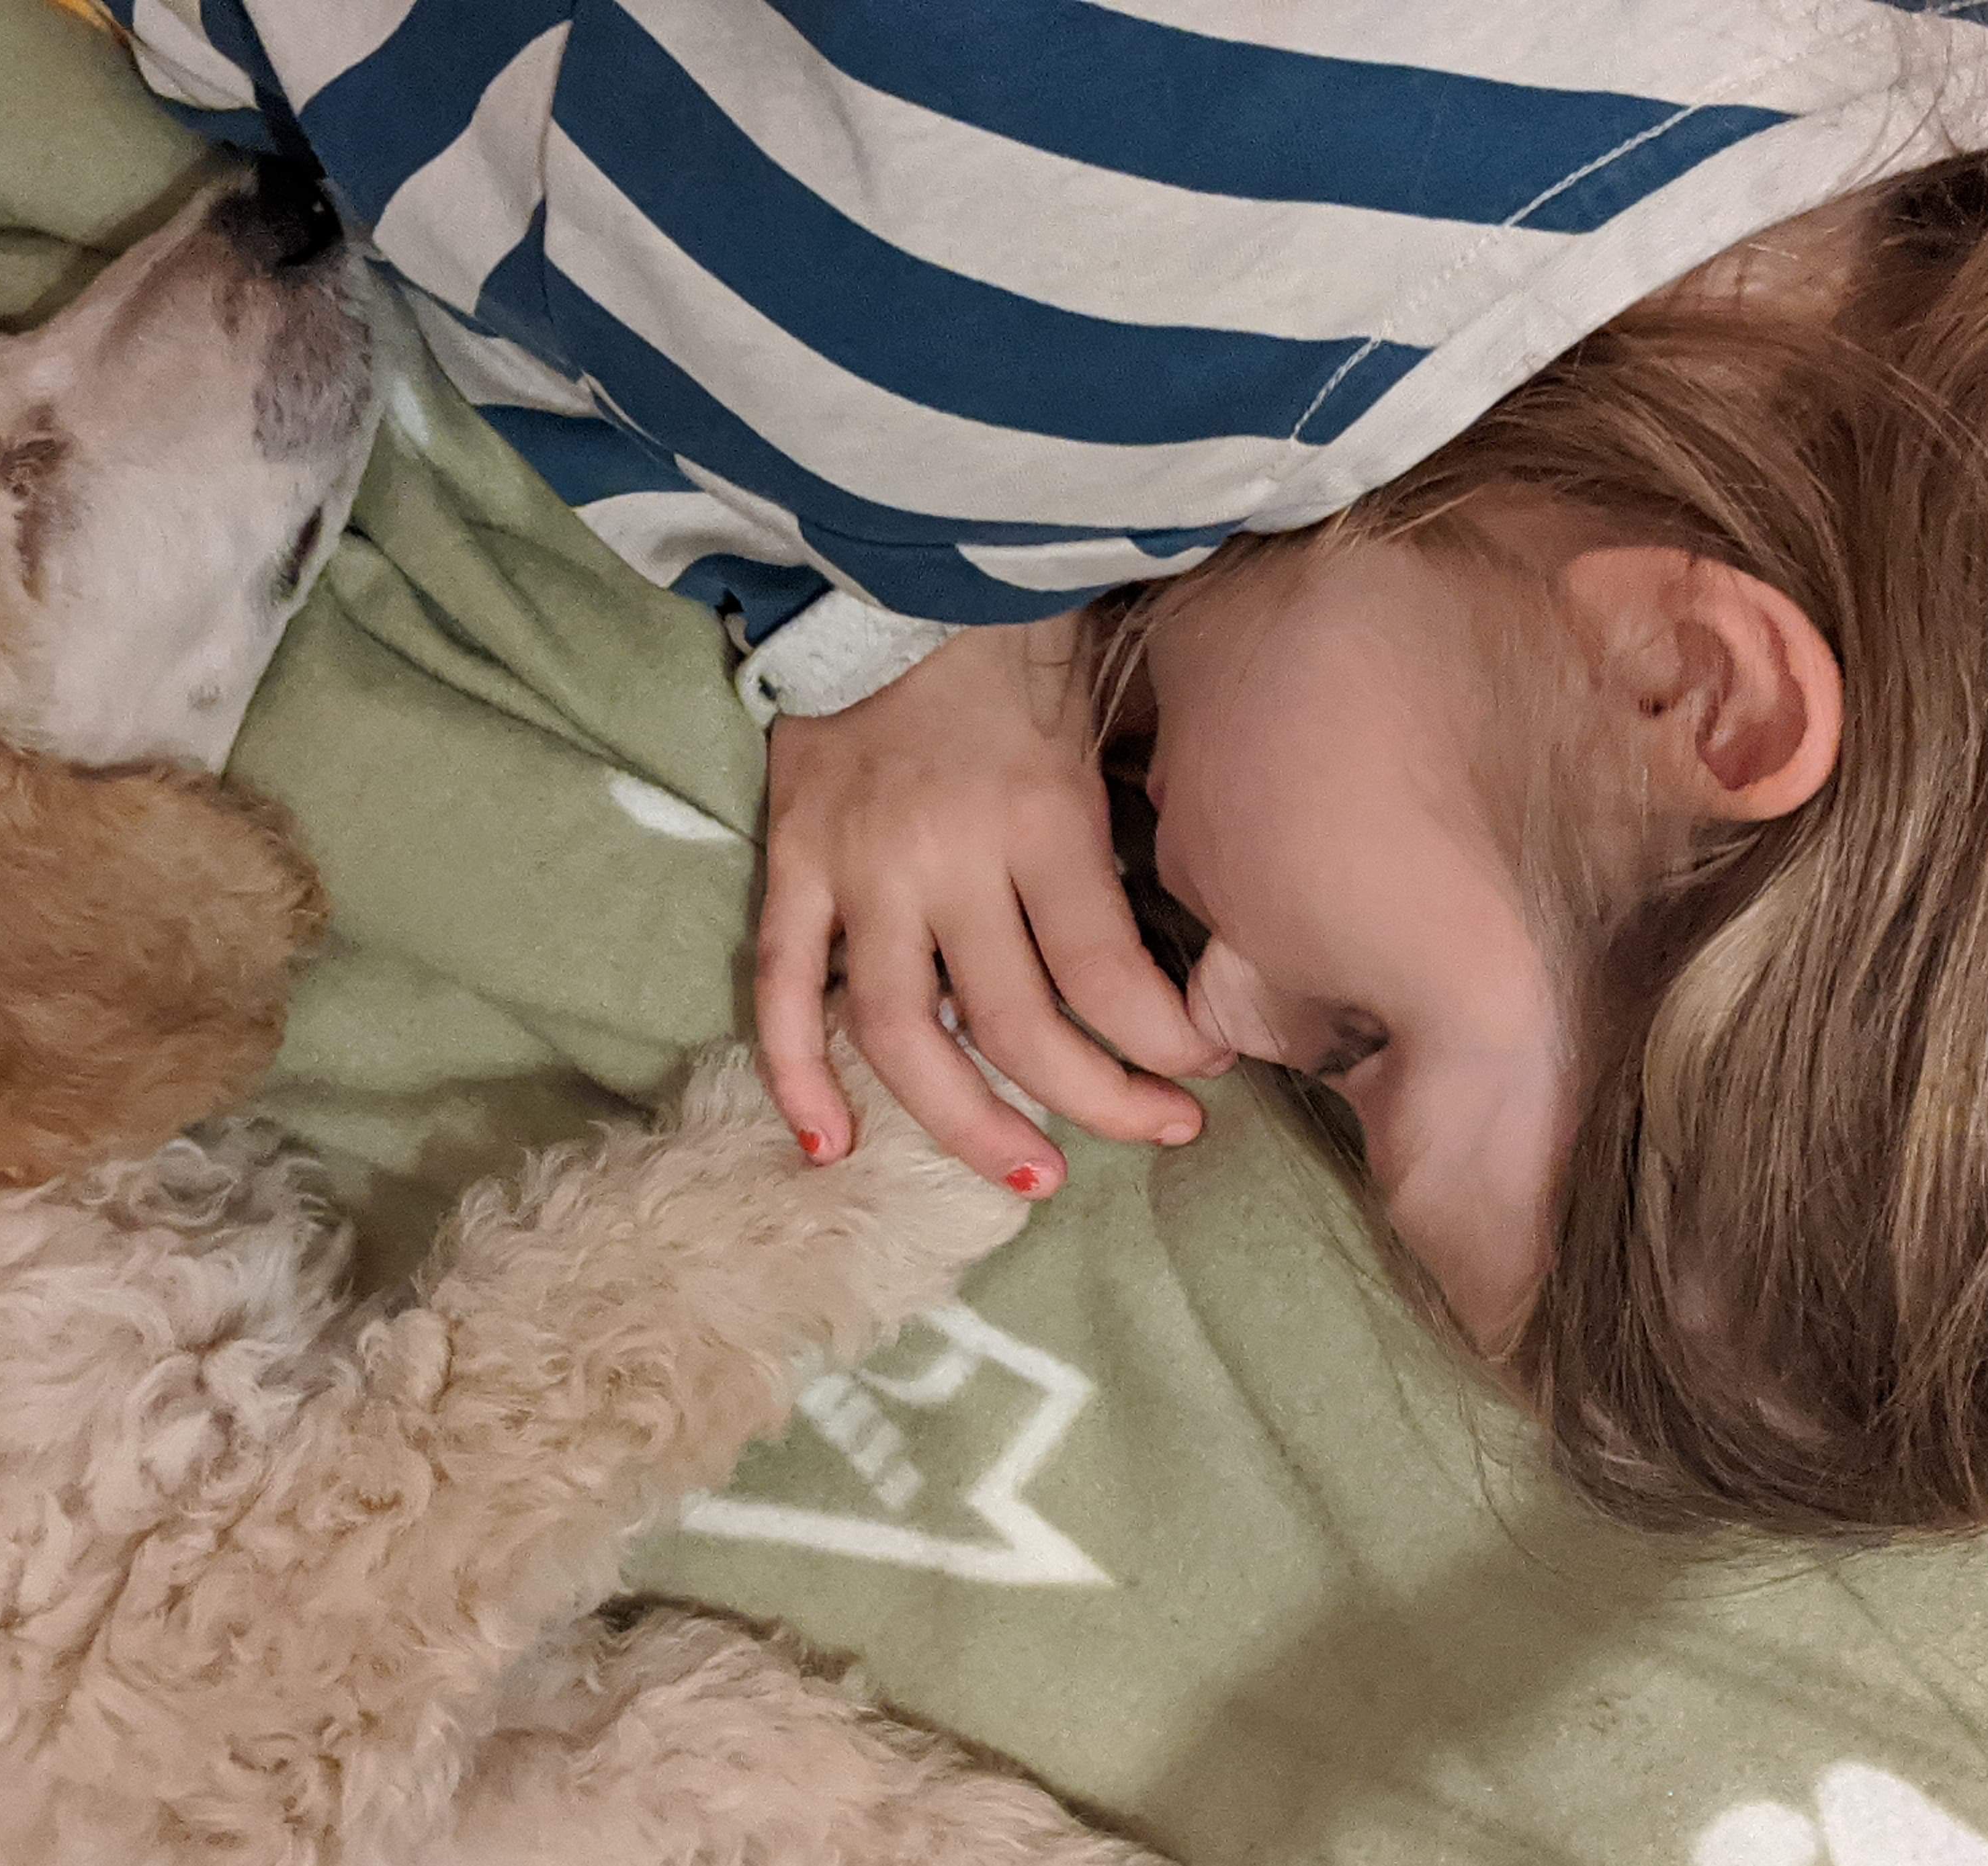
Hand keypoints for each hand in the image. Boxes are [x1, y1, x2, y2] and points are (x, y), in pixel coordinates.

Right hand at [756, 614, 1232, 1194]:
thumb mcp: (1098, 730)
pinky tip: (830, 1147)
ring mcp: (859, 868)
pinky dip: (795, 1075)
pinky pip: (782, 989)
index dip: (1163, 1045)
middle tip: (1157, 1134)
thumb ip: (1117, 839)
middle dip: (1101, 1101)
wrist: (894, 567)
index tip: (1205, 1067)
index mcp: (1039, 818)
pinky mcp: (791, 862)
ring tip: (1031, 1176)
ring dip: (969, 1124)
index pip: (1107, 976)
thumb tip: (1173, 954)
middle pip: (1019, 1026)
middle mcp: (946, 857)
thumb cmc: (1017, 647)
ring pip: (904, 1035)